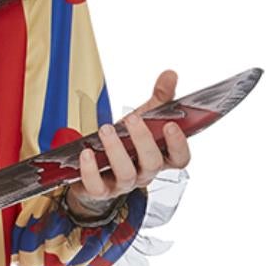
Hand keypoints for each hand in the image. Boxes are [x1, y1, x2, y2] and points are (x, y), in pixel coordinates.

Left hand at [73, 68, 192, 208]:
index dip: (179, 144)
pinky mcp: (100, 191)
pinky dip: (91, 170)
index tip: (171, 125)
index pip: (180, 158)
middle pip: (152, 163)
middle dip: (143, 140)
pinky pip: (97, 186)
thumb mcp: (143, 119)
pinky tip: (86, 153)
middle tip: (133, 118)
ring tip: (106, 130)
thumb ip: (159, 98)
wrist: (97, 168)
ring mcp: (123, 184)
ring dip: (116, 151)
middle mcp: (144, 173)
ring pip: (126, 174)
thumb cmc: (126, 144)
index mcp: (160, 157)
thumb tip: (170, 74)